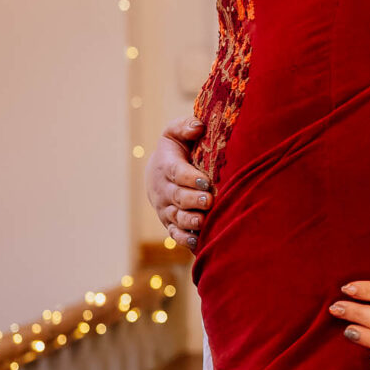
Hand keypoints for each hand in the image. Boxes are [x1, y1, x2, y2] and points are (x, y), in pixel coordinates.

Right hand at [145, 116, 212, 249]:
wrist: (160, 172)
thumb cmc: (177, 149)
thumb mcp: (176, 133)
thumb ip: (185, 126)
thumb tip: (198, 126)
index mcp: (166, 167)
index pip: (177, 173)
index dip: (190, 178)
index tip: (206, 182)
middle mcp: (164, 190)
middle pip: (178, 197)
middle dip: (193, 200)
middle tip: (209, 200)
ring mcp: (167, 209)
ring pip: (177, 217)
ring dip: (189, 221)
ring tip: (202, 221)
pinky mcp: (171, 223)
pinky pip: (175, 234)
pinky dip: (184, 239)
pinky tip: (197, 242)